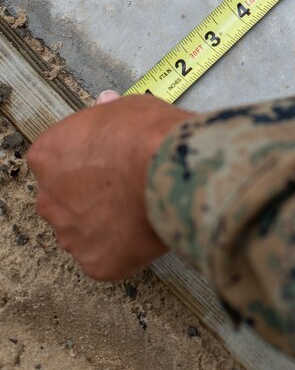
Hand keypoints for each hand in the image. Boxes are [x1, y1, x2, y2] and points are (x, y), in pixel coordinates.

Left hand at [28, 94, 193, 280]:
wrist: (173, 171)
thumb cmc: (148, 135)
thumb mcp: (127, 107)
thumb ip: (108, 115)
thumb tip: (106, 106)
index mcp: (48, 156)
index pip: (56, 159)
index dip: (85, 159)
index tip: (107, 158)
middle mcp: (49, 198)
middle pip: (63, 198)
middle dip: (88, 194)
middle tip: (123, 184)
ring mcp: (71, 235)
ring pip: (81, 230)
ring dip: (103, 222)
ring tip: (137, 207)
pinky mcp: (95, 263)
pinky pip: (106, 255)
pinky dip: (122, 247)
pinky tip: (143, 228)